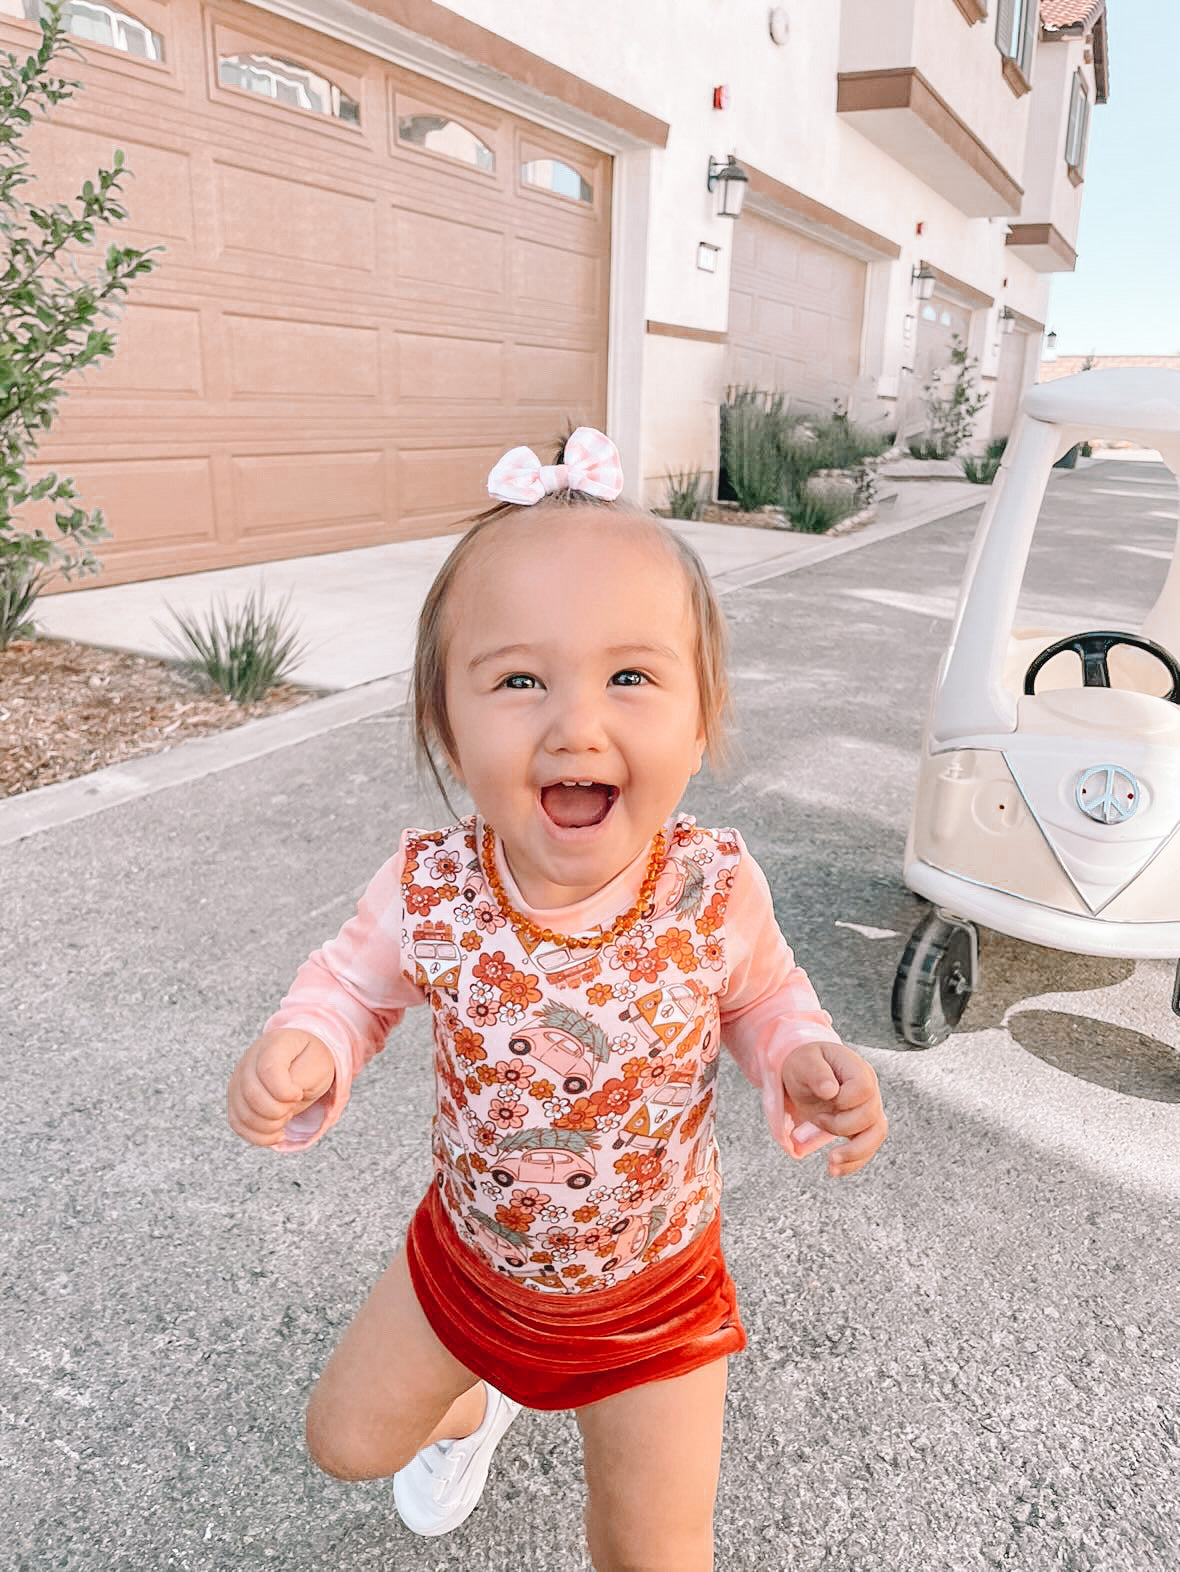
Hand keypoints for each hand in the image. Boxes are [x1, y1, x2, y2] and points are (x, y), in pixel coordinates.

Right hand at [227, 1029, 335, 1147]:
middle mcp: (250, 1059)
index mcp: (274, 1043)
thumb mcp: (317, 1064)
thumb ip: (300, 1079)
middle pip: (252, 1094)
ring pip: (243, 1113)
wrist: (300, 1059)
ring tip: (286, 1116)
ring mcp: (238, 1079)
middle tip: (293, 1106)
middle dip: (278, 1111)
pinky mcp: (235, 1098)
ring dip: (270, 1125)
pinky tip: (276, 1133)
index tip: (298, 1094)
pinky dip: (259, 1136)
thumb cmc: (310, 1060)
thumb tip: (282, 1099)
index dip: (284, 1091)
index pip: (268, 1069)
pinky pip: (238, 1124)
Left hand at [780, 1039, 886, 1176]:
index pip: (864, 1089)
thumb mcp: (804, 1062)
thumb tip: (830, 1091)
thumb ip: (817, 1073)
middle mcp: (870, 1091)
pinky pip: (866, 1149)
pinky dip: (851, 1163)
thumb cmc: (806, 1063)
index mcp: (858, 1070)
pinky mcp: (862, 1128)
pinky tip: (834, 1171)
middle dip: (841, 1125)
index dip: (845, 1100)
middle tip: (818, 1119)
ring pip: (876, 1136)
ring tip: (831, 1164)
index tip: (825, 1097)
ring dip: (854, 1154)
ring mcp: (869, 1110)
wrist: (806, 1072)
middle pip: (870, 1116)